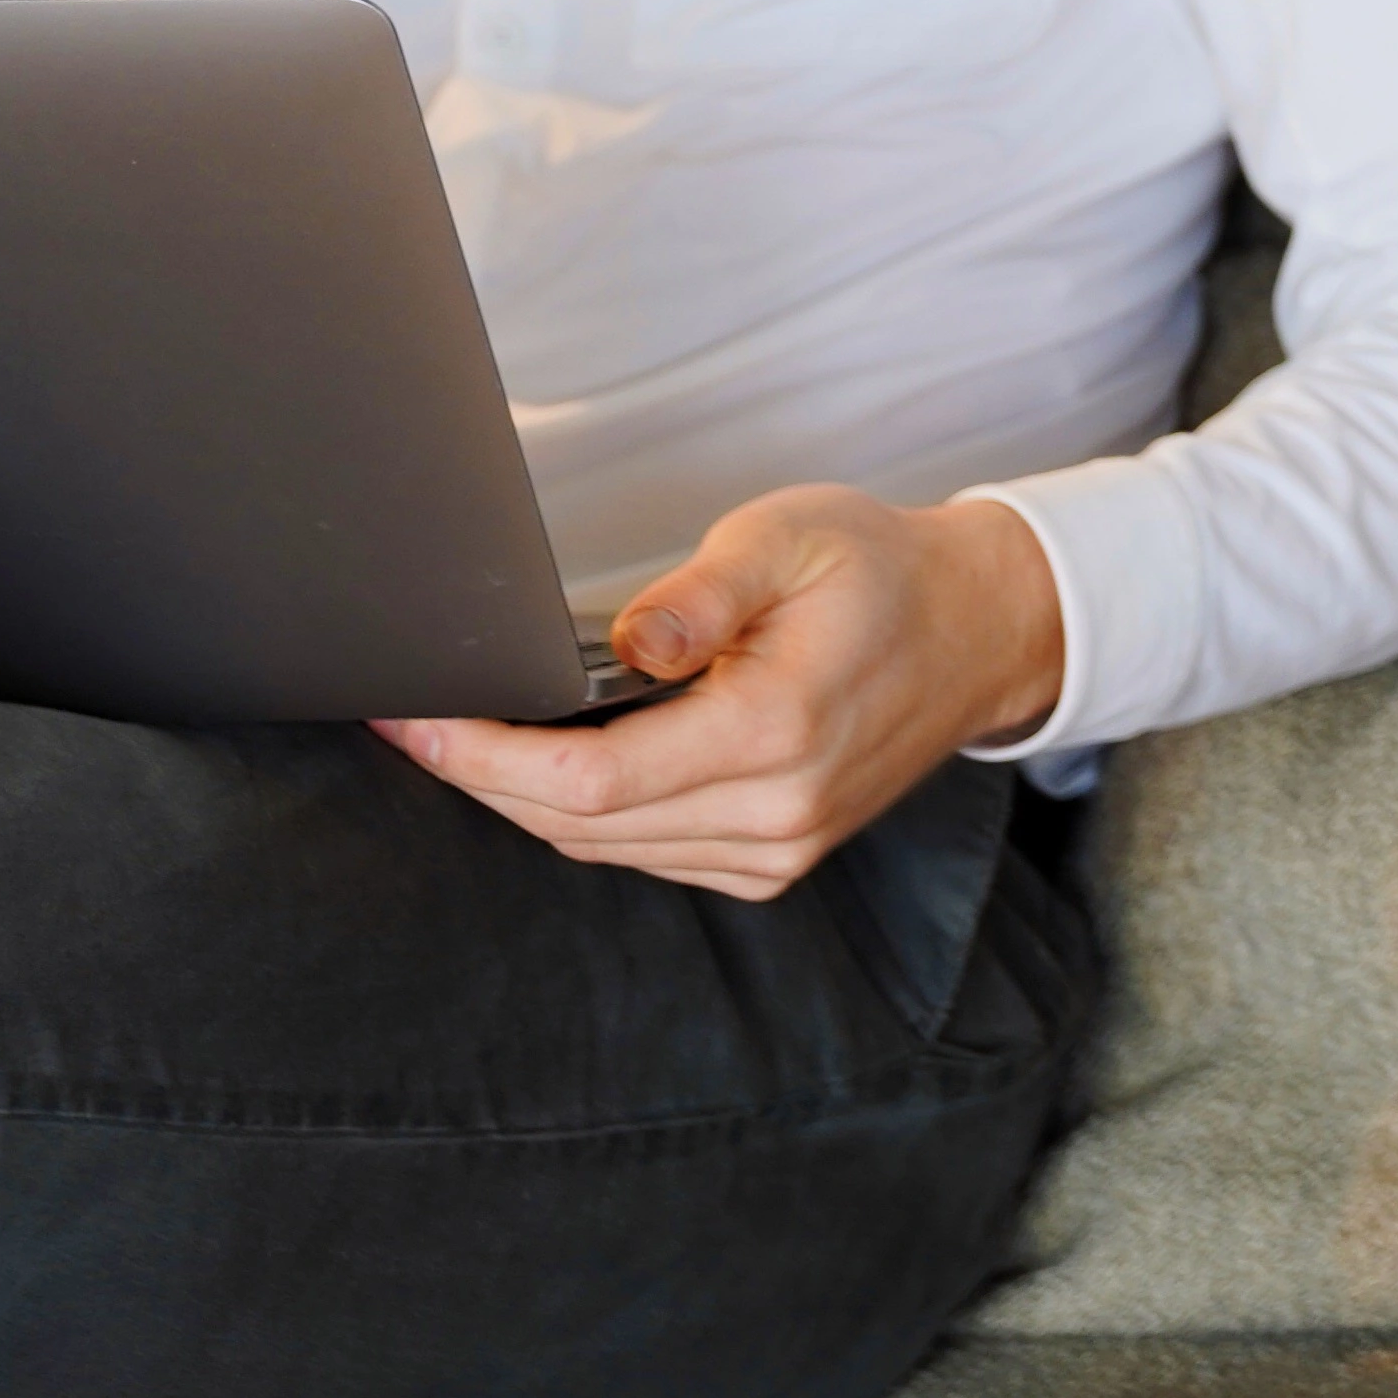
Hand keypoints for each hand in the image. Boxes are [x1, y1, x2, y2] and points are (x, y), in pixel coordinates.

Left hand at [375, 486, 1067, 899]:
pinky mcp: (776, 861)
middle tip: (418, 721)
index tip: (420, 719)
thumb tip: (626, 645)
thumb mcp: (790, 537)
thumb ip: (700, 593)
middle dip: (483, 776)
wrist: (978, 629)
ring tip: (475, 738)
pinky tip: (564, 767)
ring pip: (605, 848)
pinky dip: (589, 819)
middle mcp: (779, 810)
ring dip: (527, 801)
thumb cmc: (882, 571)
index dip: (483, 758)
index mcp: (776, 731)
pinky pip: (648, 856)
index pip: (588, 781)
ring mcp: (781, 848)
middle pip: (579, 825)